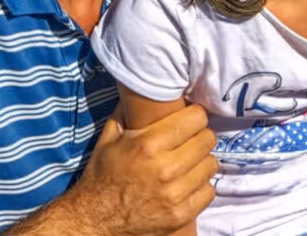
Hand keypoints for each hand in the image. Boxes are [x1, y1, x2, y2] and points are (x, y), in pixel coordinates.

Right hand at [68, 103, 218, 235]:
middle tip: (191, 138)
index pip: (195, 119)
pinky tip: (188, 182)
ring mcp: (175, 194)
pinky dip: (201, 186)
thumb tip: (141, 87)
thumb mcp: (109, 137)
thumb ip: (127, 111)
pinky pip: (208, 192)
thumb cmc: (102, 174)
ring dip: (202, 161)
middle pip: (207, 140)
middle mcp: (165, 168)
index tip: (191, 117)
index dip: (195, 115)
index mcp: (149, 144)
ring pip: (211, 165)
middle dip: (200, 135)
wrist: (95, 218)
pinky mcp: (181, 215)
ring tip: (189, 161)